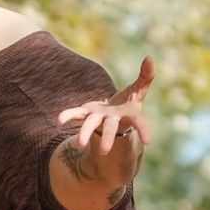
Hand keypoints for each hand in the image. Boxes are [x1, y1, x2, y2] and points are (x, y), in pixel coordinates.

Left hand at [56, 57, 152, 195]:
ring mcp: (97, 118)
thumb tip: (149, 57)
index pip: (138, 123)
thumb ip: (145, 75)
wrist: (111, 115)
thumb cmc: (128, 103)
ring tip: (78, 144)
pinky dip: (67, 116)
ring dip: (85, 133)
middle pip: (110, 129)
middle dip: (108, 138)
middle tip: (104, 152)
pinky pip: (75, 115)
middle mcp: (111, 119)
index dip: (143, 130)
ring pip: (91, 125)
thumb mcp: (139, 89)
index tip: (148, 141)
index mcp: (128, 115)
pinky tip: (59, 121)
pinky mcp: (86, 113)